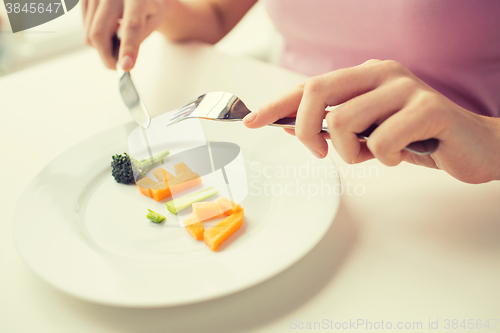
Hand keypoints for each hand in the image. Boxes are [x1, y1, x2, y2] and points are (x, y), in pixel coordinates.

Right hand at [82, 0, 168, 69]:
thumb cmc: (148, 8)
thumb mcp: (153, 21)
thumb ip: (139, 38)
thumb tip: (123, 61)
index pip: (131, 25)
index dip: (128, 47)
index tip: (125, 66)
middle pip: (100, 33)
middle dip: (107, 56)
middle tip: (117, 66)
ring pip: (89, 34)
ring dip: (102, 46)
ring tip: (117, 39)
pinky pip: (85, 28)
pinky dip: (96, 36)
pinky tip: (109, 28)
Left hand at [243, 60, 499, 183]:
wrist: (472, 144)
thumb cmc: (413, 137)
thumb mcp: (367, 131)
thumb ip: (333, 125)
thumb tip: (288, 125)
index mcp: (363, 75)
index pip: (308, 86)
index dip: (276, 105)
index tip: (250, 122)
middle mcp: (381, 73)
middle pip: (317, 93)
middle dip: (306, 131)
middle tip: (320, 153)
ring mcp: (406, 87)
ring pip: (344, 122)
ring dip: (351, 153)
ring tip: (375, 155)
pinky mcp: (429, 108)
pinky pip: (381, 142)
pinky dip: (385, 159)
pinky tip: (402, 155)